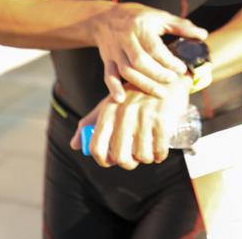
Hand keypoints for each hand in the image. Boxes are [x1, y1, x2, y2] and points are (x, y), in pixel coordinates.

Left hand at [69, 77, 191, 168]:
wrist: (167, 79)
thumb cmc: (136, 95)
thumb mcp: (112, 103)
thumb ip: (91, 122)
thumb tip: (74, 145)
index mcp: (109, 111)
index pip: (96, 146)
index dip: (103, 160)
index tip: (113, 161)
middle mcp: (124, 113)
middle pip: (120, 157)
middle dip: (129, 163)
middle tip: (134, 159)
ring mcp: (144, 116)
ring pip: (141, 156)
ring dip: (146, 159)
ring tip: (149, 152)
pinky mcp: (162, 119)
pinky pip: (159, 150)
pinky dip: (160, 155)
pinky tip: (160, 151)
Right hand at [92, 2, 206, 101]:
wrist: (105, 17)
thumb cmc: (137, 16)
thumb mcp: (159, 16)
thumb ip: (182, 26)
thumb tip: (203, 35)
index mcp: (140, 27)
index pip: (155, 48)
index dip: (169, 61)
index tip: (181, 69)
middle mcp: (126, 39)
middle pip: (140, 62)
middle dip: (158, 74)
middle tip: (172, 81)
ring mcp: (115, 51)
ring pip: (127, 71)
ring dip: (143, 84)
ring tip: (160, 93)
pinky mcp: (108, 60)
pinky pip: (108, 76)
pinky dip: (113, 88)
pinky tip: (122, 99)